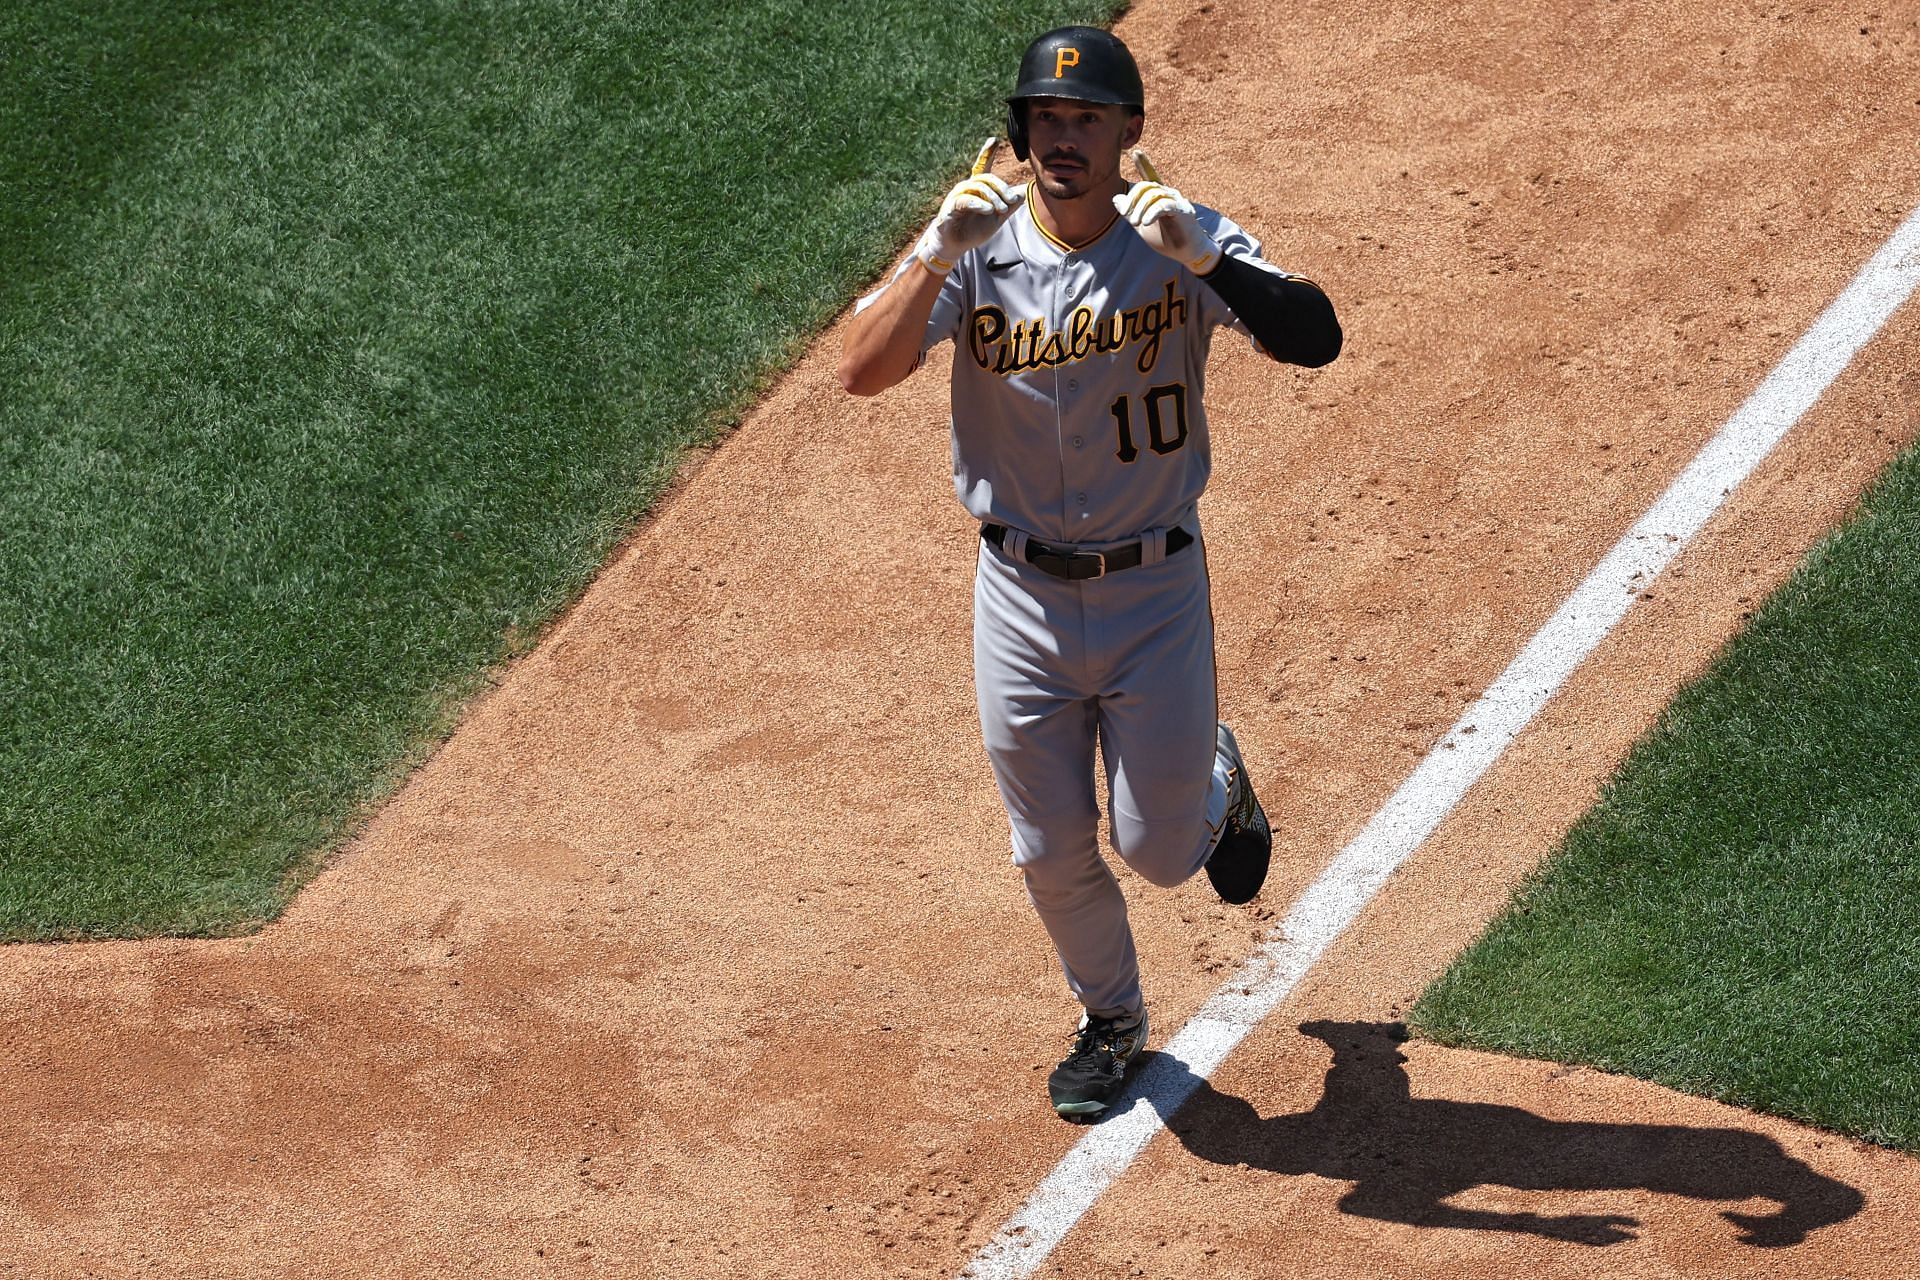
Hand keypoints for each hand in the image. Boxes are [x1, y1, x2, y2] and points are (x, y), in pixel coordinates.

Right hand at [917, 138, 1025, 273]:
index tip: (994, 140)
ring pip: (977, 187)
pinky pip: (965, 200)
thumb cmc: (973, 229)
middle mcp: (966, 188)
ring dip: (993, 197)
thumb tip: (1024, 193)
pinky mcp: (950, 208)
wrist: (956, 246)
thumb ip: (1009, 206)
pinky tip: (988, 209)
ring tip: (1002, 209)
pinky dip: (978, 203)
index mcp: (977, 189)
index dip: (987, 153)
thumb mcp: (997, 218)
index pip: (982, 167)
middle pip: (986, 178)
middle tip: (1012, 200)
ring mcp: (957, 197)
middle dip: (1002, 188)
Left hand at [1113, 150, 1221, 274]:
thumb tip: (1116, 199)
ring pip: (1153, 195)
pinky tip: (1145, 222)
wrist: (1186, 253)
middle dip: (1132, 199)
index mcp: (1159, 197)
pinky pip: (1164, 205)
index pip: (1150, 177)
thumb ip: (1130, 212)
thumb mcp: (1142, 226)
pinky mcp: (1183, 210)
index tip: (1136, 152)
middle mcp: (1168, 194)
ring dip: (1140, 209)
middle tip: (1126, 214)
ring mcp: (1177, 201)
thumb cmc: (1167, 239)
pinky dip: (1152, 212)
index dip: (1144, 164)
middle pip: (1146, 187)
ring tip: (1135, 223)